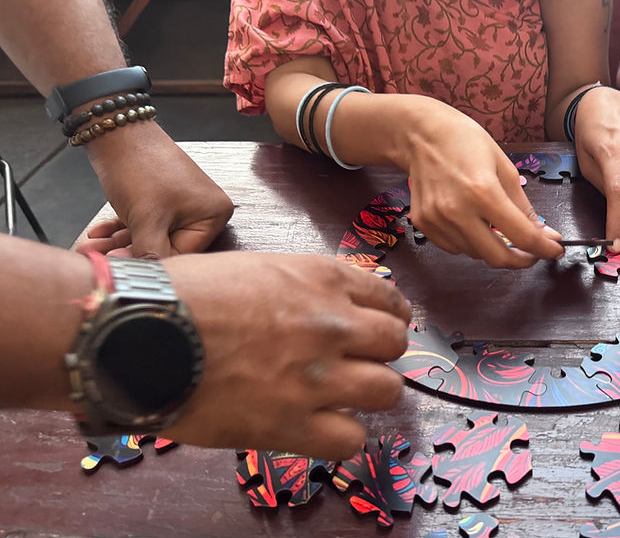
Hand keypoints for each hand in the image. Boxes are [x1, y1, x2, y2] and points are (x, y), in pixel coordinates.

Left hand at [75, 122, 233, 257]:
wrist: (117, 132)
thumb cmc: (141, 168)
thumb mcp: (147, 218)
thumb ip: (150, 255)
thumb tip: (148, 284)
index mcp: (214, 214)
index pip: (185, 253)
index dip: (153, 262)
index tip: (122, 268)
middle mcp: (204, 212)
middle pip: (166, 246)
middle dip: (129, 252)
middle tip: (101, 259)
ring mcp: (182, 206)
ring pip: (150, 236)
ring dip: (119, 243)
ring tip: (92, 247)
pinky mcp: (161, 201)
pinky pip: (144, 223)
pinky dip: (122, 229)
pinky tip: (99, 233)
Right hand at [160, 252, 409, 460]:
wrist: (136, 331)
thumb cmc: (180, 294)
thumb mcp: (254, 268)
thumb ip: (298, 288)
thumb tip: (321, 307)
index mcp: (319, 279)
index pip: (387, 297)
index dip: (387, 316)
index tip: (380, 327)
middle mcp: (329, 324)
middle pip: (394, 343)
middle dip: (380, 353)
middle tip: (359, 362)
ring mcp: (315, 376)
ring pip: (386, 390)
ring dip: (369, 393)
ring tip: (344, 397)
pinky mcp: (290, 424)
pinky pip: (350, 440)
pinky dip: (342, 437)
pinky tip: (322, 429)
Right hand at [395, 98, 564, 267]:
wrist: (420, 134)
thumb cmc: (465, 142)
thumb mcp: (503, 167)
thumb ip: (523, 206)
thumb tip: (544, 234)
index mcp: (483, 192)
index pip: (522, 235)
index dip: (544, 249)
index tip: (556, 250)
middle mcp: (457, 211)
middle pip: (497, 257)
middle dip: (521, 260)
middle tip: (533, 253)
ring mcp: (437, 220)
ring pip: (476, 254)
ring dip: (494, 249)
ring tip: (499, 229)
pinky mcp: (423, 224)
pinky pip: (455, 247)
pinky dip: (471, 243)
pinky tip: (474, 224)